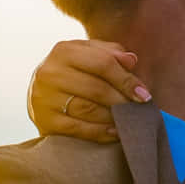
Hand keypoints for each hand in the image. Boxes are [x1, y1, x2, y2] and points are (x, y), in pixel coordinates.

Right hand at [26, 39, 150, 142]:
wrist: (40, 92)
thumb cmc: (73, 71)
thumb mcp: (89, 55)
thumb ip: (111, 53)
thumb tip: (131, 60)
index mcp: (64, 51)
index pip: (102, 64)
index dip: (126, 80)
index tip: (144, 95)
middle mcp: (50, 72)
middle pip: (96, 89)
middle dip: (122, 101)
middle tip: (138, 111)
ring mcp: (44, 98)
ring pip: (88, 110)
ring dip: (113, 117)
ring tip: (129, 121)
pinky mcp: (44, 120)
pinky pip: (78, 129)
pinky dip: (100, 132)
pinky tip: (114, 132)